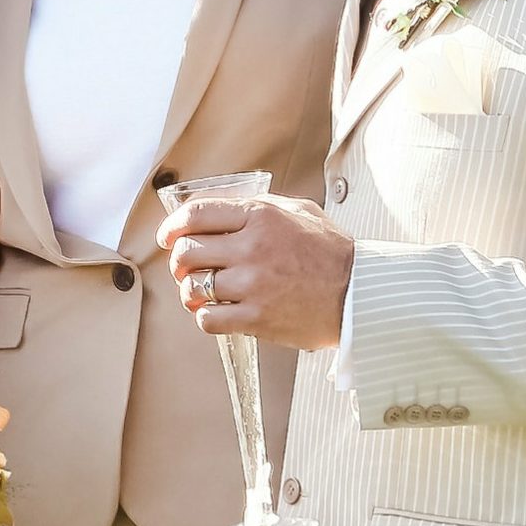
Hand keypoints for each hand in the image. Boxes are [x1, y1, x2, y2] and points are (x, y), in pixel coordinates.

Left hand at [157, 194, 354, 352]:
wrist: (358, 293)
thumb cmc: (331, 252)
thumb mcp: (298, 211)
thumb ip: (258, 206)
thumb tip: (220, 209)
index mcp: (260, 217)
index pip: (196, 214)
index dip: (172, 225)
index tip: (166, 236)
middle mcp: (251, 248)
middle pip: (187, 251)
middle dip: (178, 260)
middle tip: (185, 267)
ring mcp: (252, 285)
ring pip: (192, 287)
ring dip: (190, 290)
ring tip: (201, 292)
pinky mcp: (256, 318)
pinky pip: (208, 319)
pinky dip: (206, 316)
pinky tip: (218, 312)